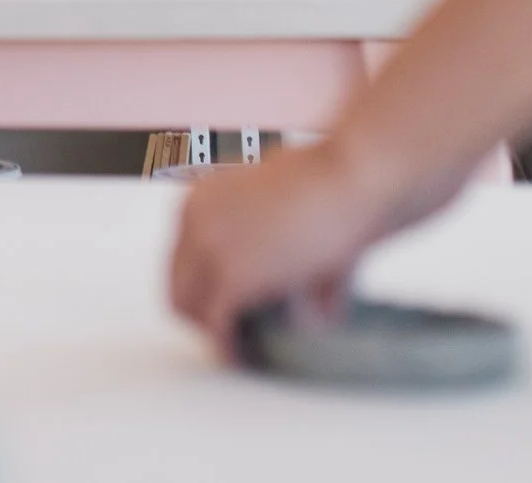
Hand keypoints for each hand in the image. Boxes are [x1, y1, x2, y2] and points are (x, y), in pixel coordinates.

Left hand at [166, 139, 466, 354]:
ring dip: (215, 331)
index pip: (181, 257)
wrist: (354, 176)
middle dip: (204, 313)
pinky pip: (216, 324)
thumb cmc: (334, 182)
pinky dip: (229, 346)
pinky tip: (247, 356)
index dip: (204, 287)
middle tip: (233, 333)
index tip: (224, 307)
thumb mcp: (294, 212)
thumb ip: (288, 253)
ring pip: (189, 309)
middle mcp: (194, 218)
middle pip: (178, 285)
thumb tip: (320, 308)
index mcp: (201, 196)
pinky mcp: (231, 276)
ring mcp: (208, 247)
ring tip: (244, 347)